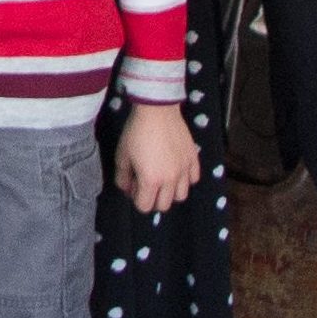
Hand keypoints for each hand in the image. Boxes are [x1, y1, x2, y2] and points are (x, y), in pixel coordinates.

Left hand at [113, 100, 198, 215]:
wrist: (157, 110)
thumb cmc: (136, 132)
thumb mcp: (122, 156)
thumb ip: (122, 177)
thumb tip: (127, 189)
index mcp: (151, 180)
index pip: (145, 207)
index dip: (136, 199)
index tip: (134, 186)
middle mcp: (170, 179)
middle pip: (164, 205)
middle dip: (153, 199)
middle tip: (146, 184)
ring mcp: (184, 170)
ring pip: (181, 196)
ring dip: (170, 192)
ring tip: (163, 179)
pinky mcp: (193, 159)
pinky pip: (194, 179)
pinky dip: (186, 179)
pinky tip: (176, 169)